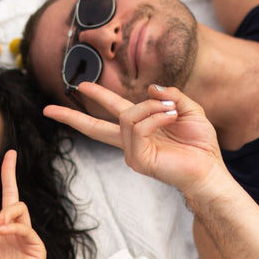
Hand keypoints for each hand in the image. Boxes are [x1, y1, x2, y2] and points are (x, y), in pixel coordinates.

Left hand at [0, 150, 46, 258]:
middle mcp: (9, 228)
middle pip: (11, 193)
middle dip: (10, 173)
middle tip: (10, 154)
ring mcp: (23, 236)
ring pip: (19, 207)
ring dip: (6, 212)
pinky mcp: (35, 246)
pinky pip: (25, 227)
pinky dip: (13, 227)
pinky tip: (2, 233)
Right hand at [44, 83, 223, 195]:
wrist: (210, 170)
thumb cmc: (200, 145)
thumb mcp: (188, 110)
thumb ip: (169, 96)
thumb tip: (149, 88)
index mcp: (139, 130)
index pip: (110, 113)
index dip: (95, 98)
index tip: (80, 88)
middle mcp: (130, 141)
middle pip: (93, 127)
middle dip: (71, 117)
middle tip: (48, 109)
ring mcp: (131, 152)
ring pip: (127, 116)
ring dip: (152, 107)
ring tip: (172, 111)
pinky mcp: (138, 160)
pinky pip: (138, 128)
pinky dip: (155, 118)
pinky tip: (170, 118)